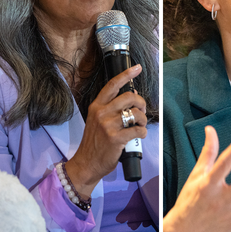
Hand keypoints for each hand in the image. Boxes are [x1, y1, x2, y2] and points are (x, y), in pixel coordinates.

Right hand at [67, 65, 147, 197]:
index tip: (137, 68)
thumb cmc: (95, 142)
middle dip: (142, 103)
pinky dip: (143, 132)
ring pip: (136, 113)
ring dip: (144, 120)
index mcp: (97, 106)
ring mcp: (108, 125)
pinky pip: (138, 130)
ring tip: (140, 125)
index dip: (126, 75)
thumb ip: (112, 108)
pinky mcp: (116, 138)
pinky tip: (139, 135)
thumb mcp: (98, 121)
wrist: (86, 164)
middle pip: (129, 97)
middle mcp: (101, 113)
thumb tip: (132, 96)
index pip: (112, 85)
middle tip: (143, 112)